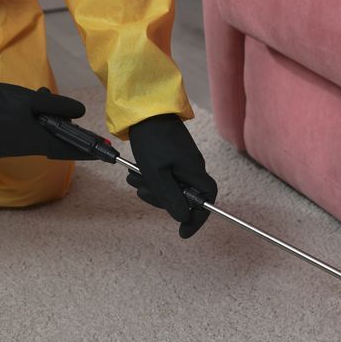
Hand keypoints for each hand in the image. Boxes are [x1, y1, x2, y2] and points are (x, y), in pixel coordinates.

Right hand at [0, 83, 93, 159]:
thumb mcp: (30, 100)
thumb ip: (57, 106)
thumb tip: (81, 113)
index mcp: (36, 141)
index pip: (68, 149)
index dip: (85, 150)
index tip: (102, 153)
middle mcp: (26, 150)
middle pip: (52, 143)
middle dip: (63, 131)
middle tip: (67, 116)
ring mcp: (10, 150)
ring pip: (36, 139)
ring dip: (44, 125)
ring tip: (40, 100)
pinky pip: (21, 138)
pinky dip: (29, 127)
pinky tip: (23, 110)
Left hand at [127, 114, 217, 238]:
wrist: (145, 110)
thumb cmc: (152, 140)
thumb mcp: (157, 174)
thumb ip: (170, 197)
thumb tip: (182, 217)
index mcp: (194, 172)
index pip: (206, 201)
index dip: (198, 218)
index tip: (183, 231)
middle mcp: (192, 168)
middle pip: (184, 197)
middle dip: (161, 200)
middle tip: (141, 192)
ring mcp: (182, 162)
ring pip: (171, 187)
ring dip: (151, 188)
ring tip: (134, 178)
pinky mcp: (172, 157)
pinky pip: (165, 176)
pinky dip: (151, 178)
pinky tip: (136, 173)